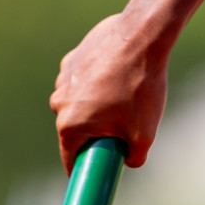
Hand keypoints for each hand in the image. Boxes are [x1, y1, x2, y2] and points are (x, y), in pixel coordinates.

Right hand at [50, 12, 168, 171]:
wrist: (143, 36)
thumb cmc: (142, 85)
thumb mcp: (145, 132)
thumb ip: (135, 157)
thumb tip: (129, 161)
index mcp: (69, 124)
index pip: (71, 158)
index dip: (85, 168)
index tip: (99, 168)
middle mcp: (59, 102)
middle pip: (78, 129)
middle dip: (100, 130)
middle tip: (127, 122)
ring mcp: (63, 78)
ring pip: (81, 102)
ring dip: (100, 103)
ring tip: (128, 92)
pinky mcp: (73, 58)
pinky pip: (85, 79)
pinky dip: (100, 80)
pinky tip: (121, 72)